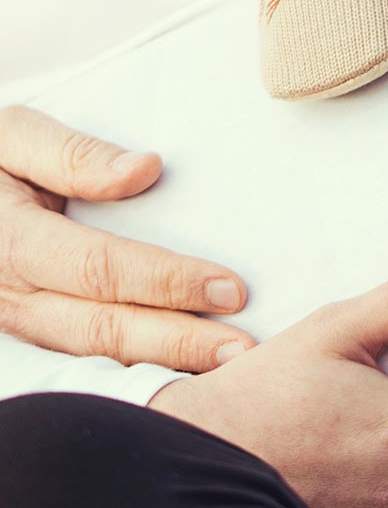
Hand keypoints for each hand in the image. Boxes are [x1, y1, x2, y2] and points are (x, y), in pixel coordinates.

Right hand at [0, 106, 253, 369]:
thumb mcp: (10, 135)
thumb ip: (71, 153)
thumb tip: (144, 169)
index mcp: (10, 242)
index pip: (100, 268)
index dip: (167, 281)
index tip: (230, 289)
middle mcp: (9, 297)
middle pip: (101, 329)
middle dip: (178, 342)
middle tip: (244, 348)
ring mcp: (15, 325)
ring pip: (93, 358)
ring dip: (162, 366)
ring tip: (226, 368)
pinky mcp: (28, 336)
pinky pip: (84, 361)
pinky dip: (136, 369)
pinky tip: (185, 371)